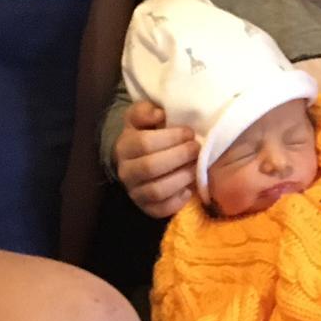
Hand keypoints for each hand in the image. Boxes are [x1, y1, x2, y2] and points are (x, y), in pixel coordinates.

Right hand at [114, 99, 197, 218]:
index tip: (190, 132)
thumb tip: (159, 115)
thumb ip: (146, 110)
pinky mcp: (147, 209)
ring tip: (196, 168)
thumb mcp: (144, 117)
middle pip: (151, 167)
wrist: (143, 160)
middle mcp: (125, 172)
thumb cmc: (150, 134)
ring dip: (182, 178)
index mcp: (124, 146)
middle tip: (197, 149)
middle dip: (179, 156)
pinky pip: (162, 210)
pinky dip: (178, 201)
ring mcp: (135, 192)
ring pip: (157, 190)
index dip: (171, 137)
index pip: (144, 143)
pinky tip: (189, 189)